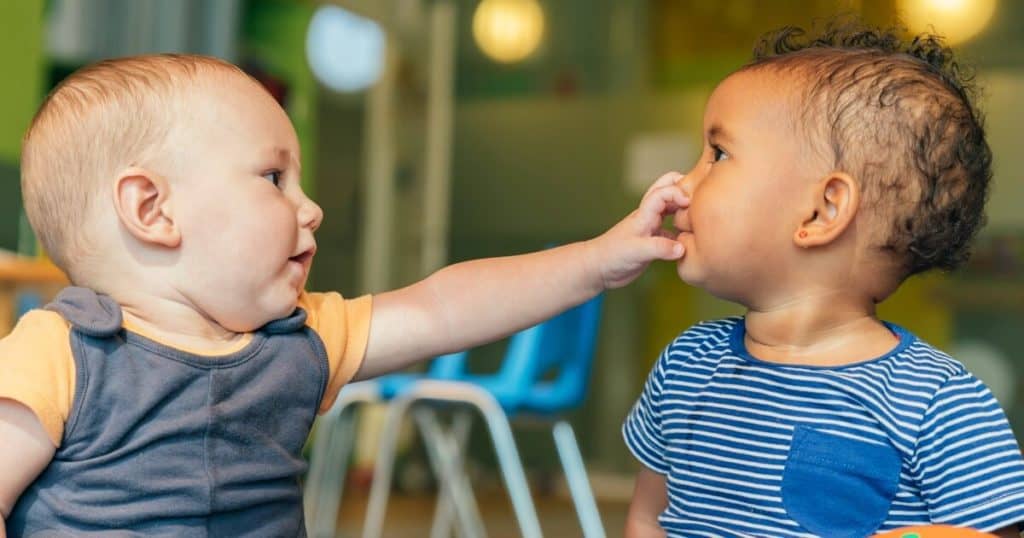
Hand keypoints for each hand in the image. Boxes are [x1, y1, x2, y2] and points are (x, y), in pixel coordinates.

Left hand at [586, 171, 688, 288]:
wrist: (598, 269)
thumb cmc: (612, 255)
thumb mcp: (637, 251)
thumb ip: (660, 248)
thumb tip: (682, 248)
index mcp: (644, 214)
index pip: (663, 192)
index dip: (678, 193)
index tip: (690, 204)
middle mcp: (649, 217)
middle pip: (666, 190)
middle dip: (682, 188)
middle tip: (699, 198)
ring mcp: (652, 228)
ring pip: (671, 210)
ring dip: (684, 209)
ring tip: (700, 216)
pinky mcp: (654, 242)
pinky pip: (672, 232)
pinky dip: (682, 233)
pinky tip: (690, 242)